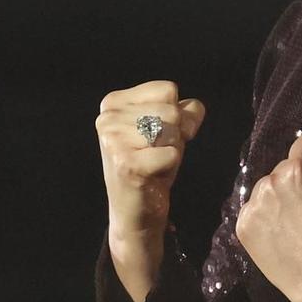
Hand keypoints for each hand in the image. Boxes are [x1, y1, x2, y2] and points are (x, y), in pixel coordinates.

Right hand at [96, 81, 206, 301]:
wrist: (134, 212)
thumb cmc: (151, 166)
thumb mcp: (167, 130)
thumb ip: (183, 111)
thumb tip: (194, 108)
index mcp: (113, 102)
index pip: (167, 89)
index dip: (177, 113)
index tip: (160, 136)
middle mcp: (108, 117)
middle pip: (171, 110)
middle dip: (175, 134)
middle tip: (156, 154)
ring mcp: (114, 140)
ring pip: (171, 131)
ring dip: (172, 151)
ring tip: (154, 164)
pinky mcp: (127, 164)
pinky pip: (171, 154)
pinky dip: (170, 167)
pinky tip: (152, 176)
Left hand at [233, 133, 301, 301]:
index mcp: (297, 170)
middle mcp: (269, 181)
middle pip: (283, 169)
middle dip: (295, 181)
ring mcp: (252, 205)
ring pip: (266, 190)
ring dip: (277, 199)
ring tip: (292, 226)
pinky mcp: (242, 226)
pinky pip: (255, 211)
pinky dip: (265, 219)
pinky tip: (279, 236)